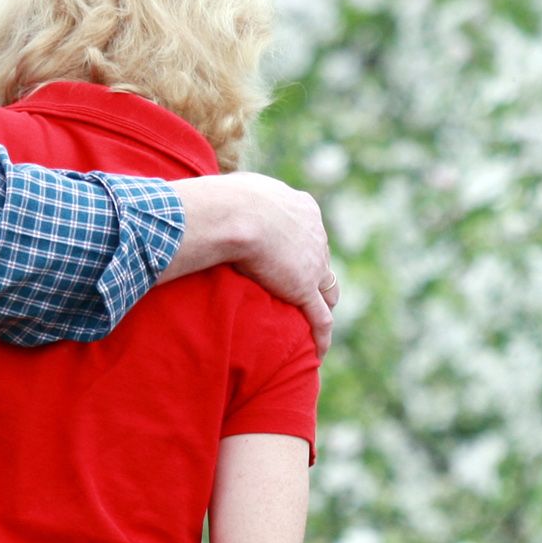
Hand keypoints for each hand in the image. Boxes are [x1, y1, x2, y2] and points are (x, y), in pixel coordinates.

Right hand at [172, 172, 338, 356]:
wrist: (234, 214)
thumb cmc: (225, 200)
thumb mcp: (236, 190)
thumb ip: (236, 198)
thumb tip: (213, 199)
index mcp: (302, 208)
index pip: (308, 232)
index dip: (302, 248)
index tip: (292, 259)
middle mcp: (315, 235)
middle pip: (321, 260)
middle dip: (314, 276)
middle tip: (302, 291)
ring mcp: (313, 264)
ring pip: (328, 291)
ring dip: (323, 305)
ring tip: (313, 323)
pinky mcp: (304, 289)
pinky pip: (320, 319)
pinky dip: (321, 336)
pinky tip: (318, 352)